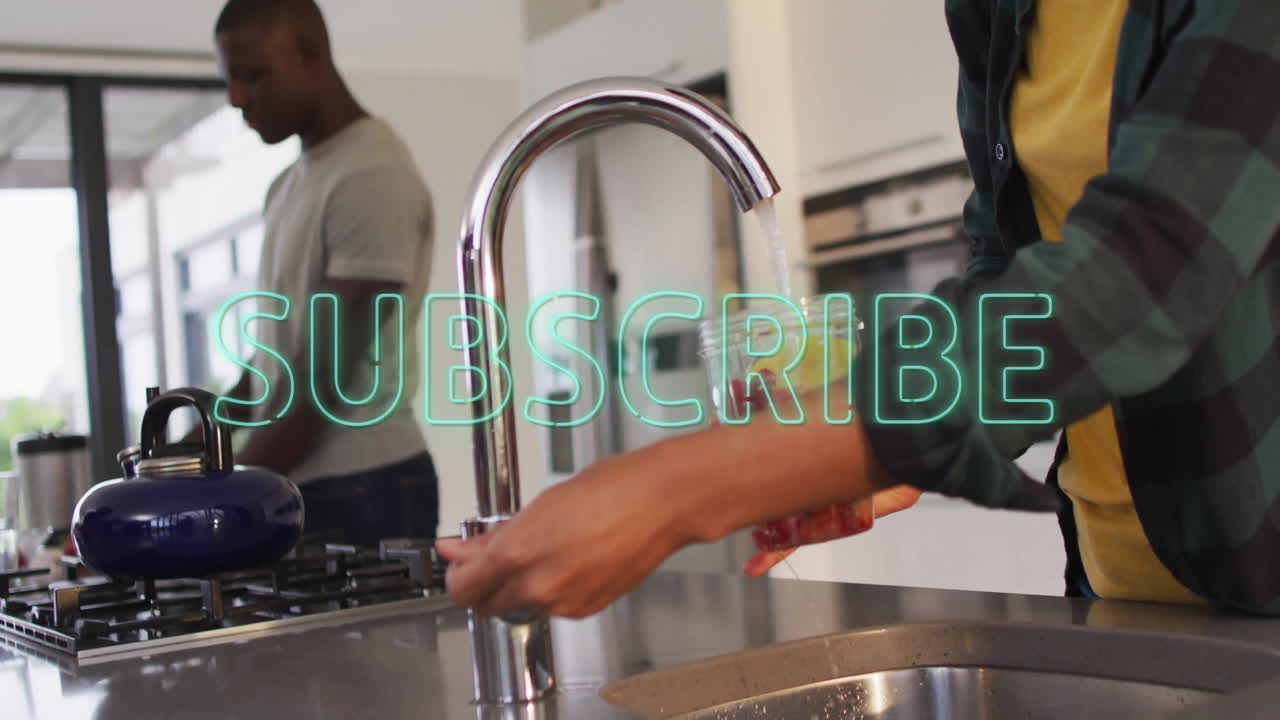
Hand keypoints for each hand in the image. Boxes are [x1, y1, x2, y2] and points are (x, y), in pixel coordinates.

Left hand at [437, 383, 891, 619]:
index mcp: (518, 554)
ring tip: (544, 543)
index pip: (462, 587)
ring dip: (519, 582)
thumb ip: (494, 536)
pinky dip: (550, 585)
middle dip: (485, 579)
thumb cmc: (609, 486)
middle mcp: (538, 587)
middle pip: (487, 602)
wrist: (666, 501)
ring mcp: (565, 602)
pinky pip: (552, 604)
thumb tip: (458, 548)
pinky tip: (568, 555)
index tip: (460, 553)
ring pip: (521, 604)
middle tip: (493, 548)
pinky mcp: (588, 608)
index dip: (458, 571)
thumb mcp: (541, 503)